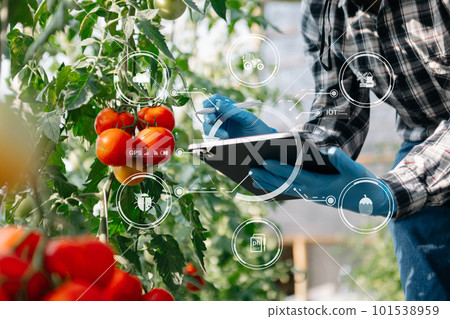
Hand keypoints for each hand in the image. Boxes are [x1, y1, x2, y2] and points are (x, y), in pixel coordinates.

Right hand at [202, 94, 275, 138]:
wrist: (263, 145)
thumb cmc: (257, 129)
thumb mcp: (247, 118)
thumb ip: (233, 111)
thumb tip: (218, 103)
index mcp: (230, 108)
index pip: (216, 100)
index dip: (210, 101)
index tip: (209, 105)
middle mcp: (223, 117)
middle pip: (208, 113)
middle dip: (208, 116)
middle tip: (211, 120)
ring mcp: (221, 128)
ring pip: (207, 126)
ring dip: (213, 129)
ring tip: (225, 135)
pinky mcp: (220, 139)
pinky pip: (210, 137)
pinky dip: (214, 136)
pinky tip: (224, 138)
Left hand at [249, 147, 396, 216]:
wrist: (371, 200)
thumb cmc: (363, 184)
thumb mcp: (357, 171)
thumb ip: (343, 161)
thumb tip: (331, 151)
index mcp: (322, 186)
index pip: (297, 177)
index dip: (281, 170)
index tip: (266, 163)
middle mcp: (313, 193)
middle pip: (286, 185)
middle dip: (267, 178)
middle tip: (250, 170)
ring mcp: (312, 195)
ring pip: (286, 189)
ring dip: (269, 183)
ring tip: (253, 177)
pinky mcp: (313, 195)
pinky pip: (292, 191)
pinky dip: (278, 187)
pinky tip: (268, 184)